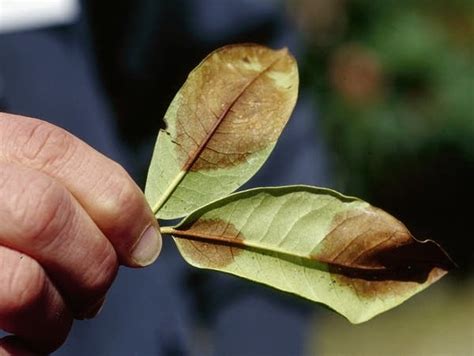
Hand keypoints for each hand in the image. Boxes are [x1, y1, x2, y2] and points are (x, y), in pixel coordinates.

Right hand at [0, 113, 161, 353]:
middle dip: (91, 264)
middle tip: (92, 293)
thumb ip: (66, 198)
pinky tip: (20, 348)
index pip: (51, 151)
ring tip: (51, 320)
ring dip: (57, 318)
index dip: (117, 203)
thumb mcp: (12, 189)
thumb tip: (144, 245)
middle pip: (43, 214)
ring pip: (20, 286)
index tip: (145, 248)